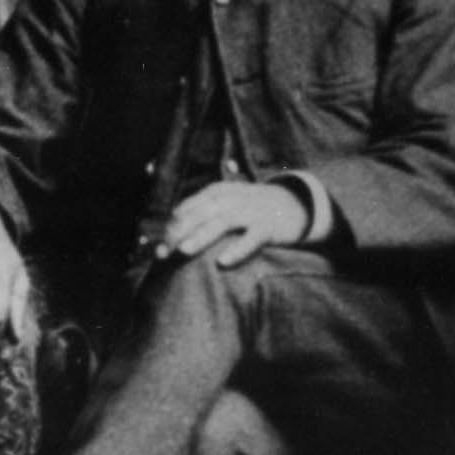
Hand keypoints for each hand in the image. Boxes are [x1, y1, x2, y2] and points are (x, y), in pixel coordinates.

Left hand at [157, 177, 310, 270]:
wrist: (295, 203)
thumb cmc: (252, 209)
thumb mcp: (227, 202)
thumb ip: (203, 212)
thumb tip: (172, 231)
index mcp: (218, 192)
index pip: (188, 208)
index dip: (171, 227)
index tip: (159, 248)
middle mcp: (233, 198)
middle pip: (201, 214)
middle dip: (179, 233)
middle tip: (164, 254)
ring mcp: (251, 212)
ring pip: (223, 222)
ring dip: (201, 236)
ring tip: (183, 251)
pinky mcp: (268, 227)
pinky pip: (252, 239)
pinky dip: (237, 249)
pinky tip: (223, 262)